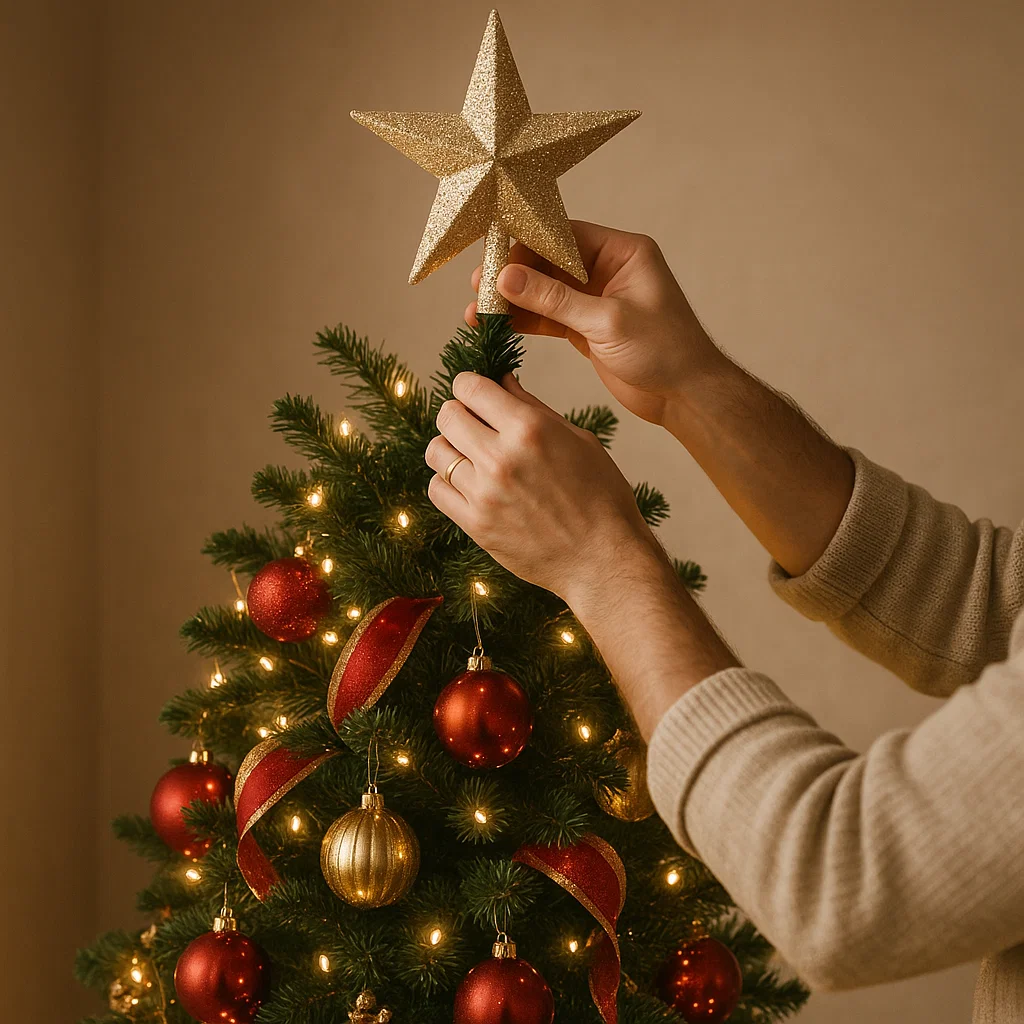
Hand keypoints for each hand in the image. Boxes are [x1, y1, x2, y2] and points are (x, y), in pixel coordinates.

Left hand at [425, 371, 661, 602]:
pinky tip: (468, 483)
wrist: (604, 559)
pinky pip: (436, 490)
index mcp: (528, 429)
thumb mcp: (578, 439)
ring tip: (471, 456)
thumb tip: (502, 381)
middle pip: (446, 415)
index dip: (469, 384)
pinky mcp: (475, 524)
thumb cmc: (601, 497)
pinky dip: (446, 481)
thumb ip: (533, 407)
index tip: (475, 392)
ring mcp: (483, 493)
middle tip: (474, 423)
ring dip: (450, 447)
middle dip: (458, 412)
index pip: (470, 387)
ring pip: (436, 452)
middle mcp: (500, 457)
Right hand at [466, 221, 725, 426]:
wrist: (686, 396)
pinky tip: (497, 325)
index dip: (526, 243)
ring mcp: (595, 299)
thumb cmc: (665, 351)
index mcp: (623, 252)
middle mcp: (607, 269)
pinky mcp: (586, 327)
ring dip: (513, 301)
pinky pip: (548, 317)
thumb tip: (506, 278)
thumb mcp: (606, 321)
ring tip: (479, 311)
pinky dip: (524, 322)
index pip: (564, 235)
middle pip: (548, 261)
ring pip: (544, 292)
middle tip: (479, 285)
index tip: (492, 254)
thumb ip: (554, 300)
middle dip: (512, 274)